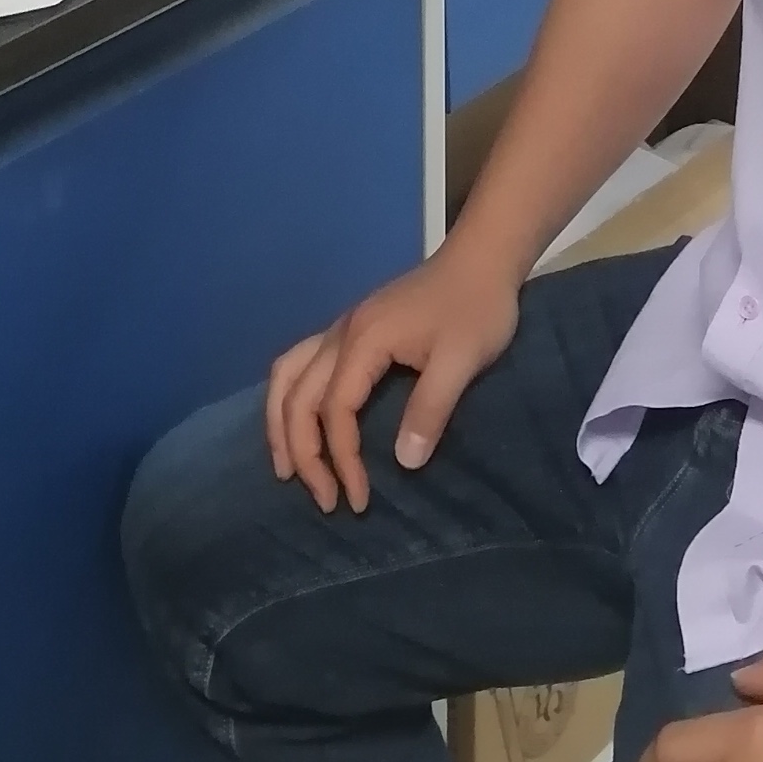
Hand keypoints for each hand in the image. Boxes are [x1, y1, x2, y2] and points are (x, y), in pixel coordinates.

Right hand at [264, 239, 520, 513]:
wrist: (481, 259)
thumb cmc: (476, 309)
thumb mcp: (462, 360)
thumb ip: (431, 409)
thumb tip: (404, 463)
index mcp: (363, 341)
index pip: (335, 409)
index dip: (341, 458)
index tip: (360, 498)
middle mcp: (340, 333)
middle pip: (298, 396)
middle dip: (303, 453)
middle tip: (326, 502)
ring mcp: (342, 327)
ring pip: (287, 375)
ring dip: (281, 424)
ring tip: (287, 469)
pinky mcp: (351, 328)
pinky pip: (300, 365)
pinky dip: (290, 399)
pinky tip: (300, 422)